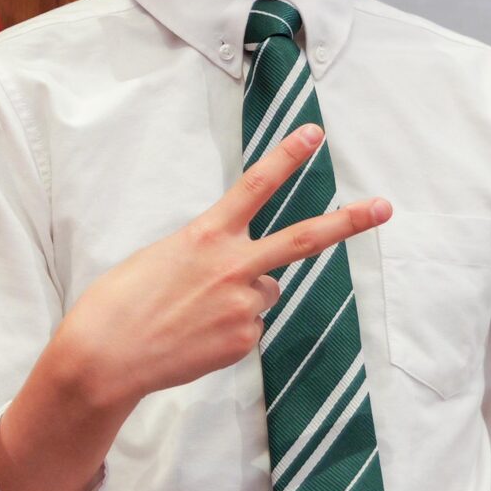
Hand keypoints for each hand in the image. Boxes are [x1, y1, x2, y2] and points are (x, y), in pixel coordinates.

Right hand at [0, 125, 391, 490]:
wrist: (106, 357)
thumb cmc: (120, 302)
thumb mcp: (162, 257)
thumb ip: (209, 254)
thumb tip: (243, 274)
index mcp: (205, 236)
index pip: (254, 187)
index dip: (286, 157)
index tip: (314, 133)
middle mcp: (232, 267)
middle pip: (302, 239)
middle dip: (348, 222)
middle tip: (385, 208)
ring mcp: (242, 307)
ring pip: (265, 291)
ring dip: (241, 295)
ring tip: (195, 310)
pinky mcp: (243, 342)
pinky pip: (249, 326)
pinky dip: (228, 328)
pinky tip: (195, 335)